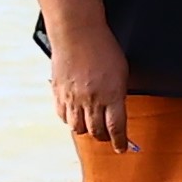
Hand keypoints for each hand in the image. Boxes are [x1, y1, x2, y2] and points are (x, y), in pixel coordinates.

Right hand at [45, 21, 132, 152]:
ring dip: (86, 130)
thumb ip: (118, 93)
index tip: (122, 148)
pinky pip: (63, 115)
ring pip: (78, 127)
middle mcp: (91, 100)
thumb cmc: (103, 48)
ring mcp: (73, 98)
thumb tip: (117, 110)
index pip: (116, 128)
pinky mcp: (58, 93)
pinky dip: (70, 119)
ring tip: (91, 127)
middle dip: (104, 138)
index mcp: (112, 95)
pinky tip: (75, 115)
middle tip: (108, 137)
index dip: (120, 142)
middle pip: (96, 131)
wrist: (77, 33)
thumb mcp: (121, 72)